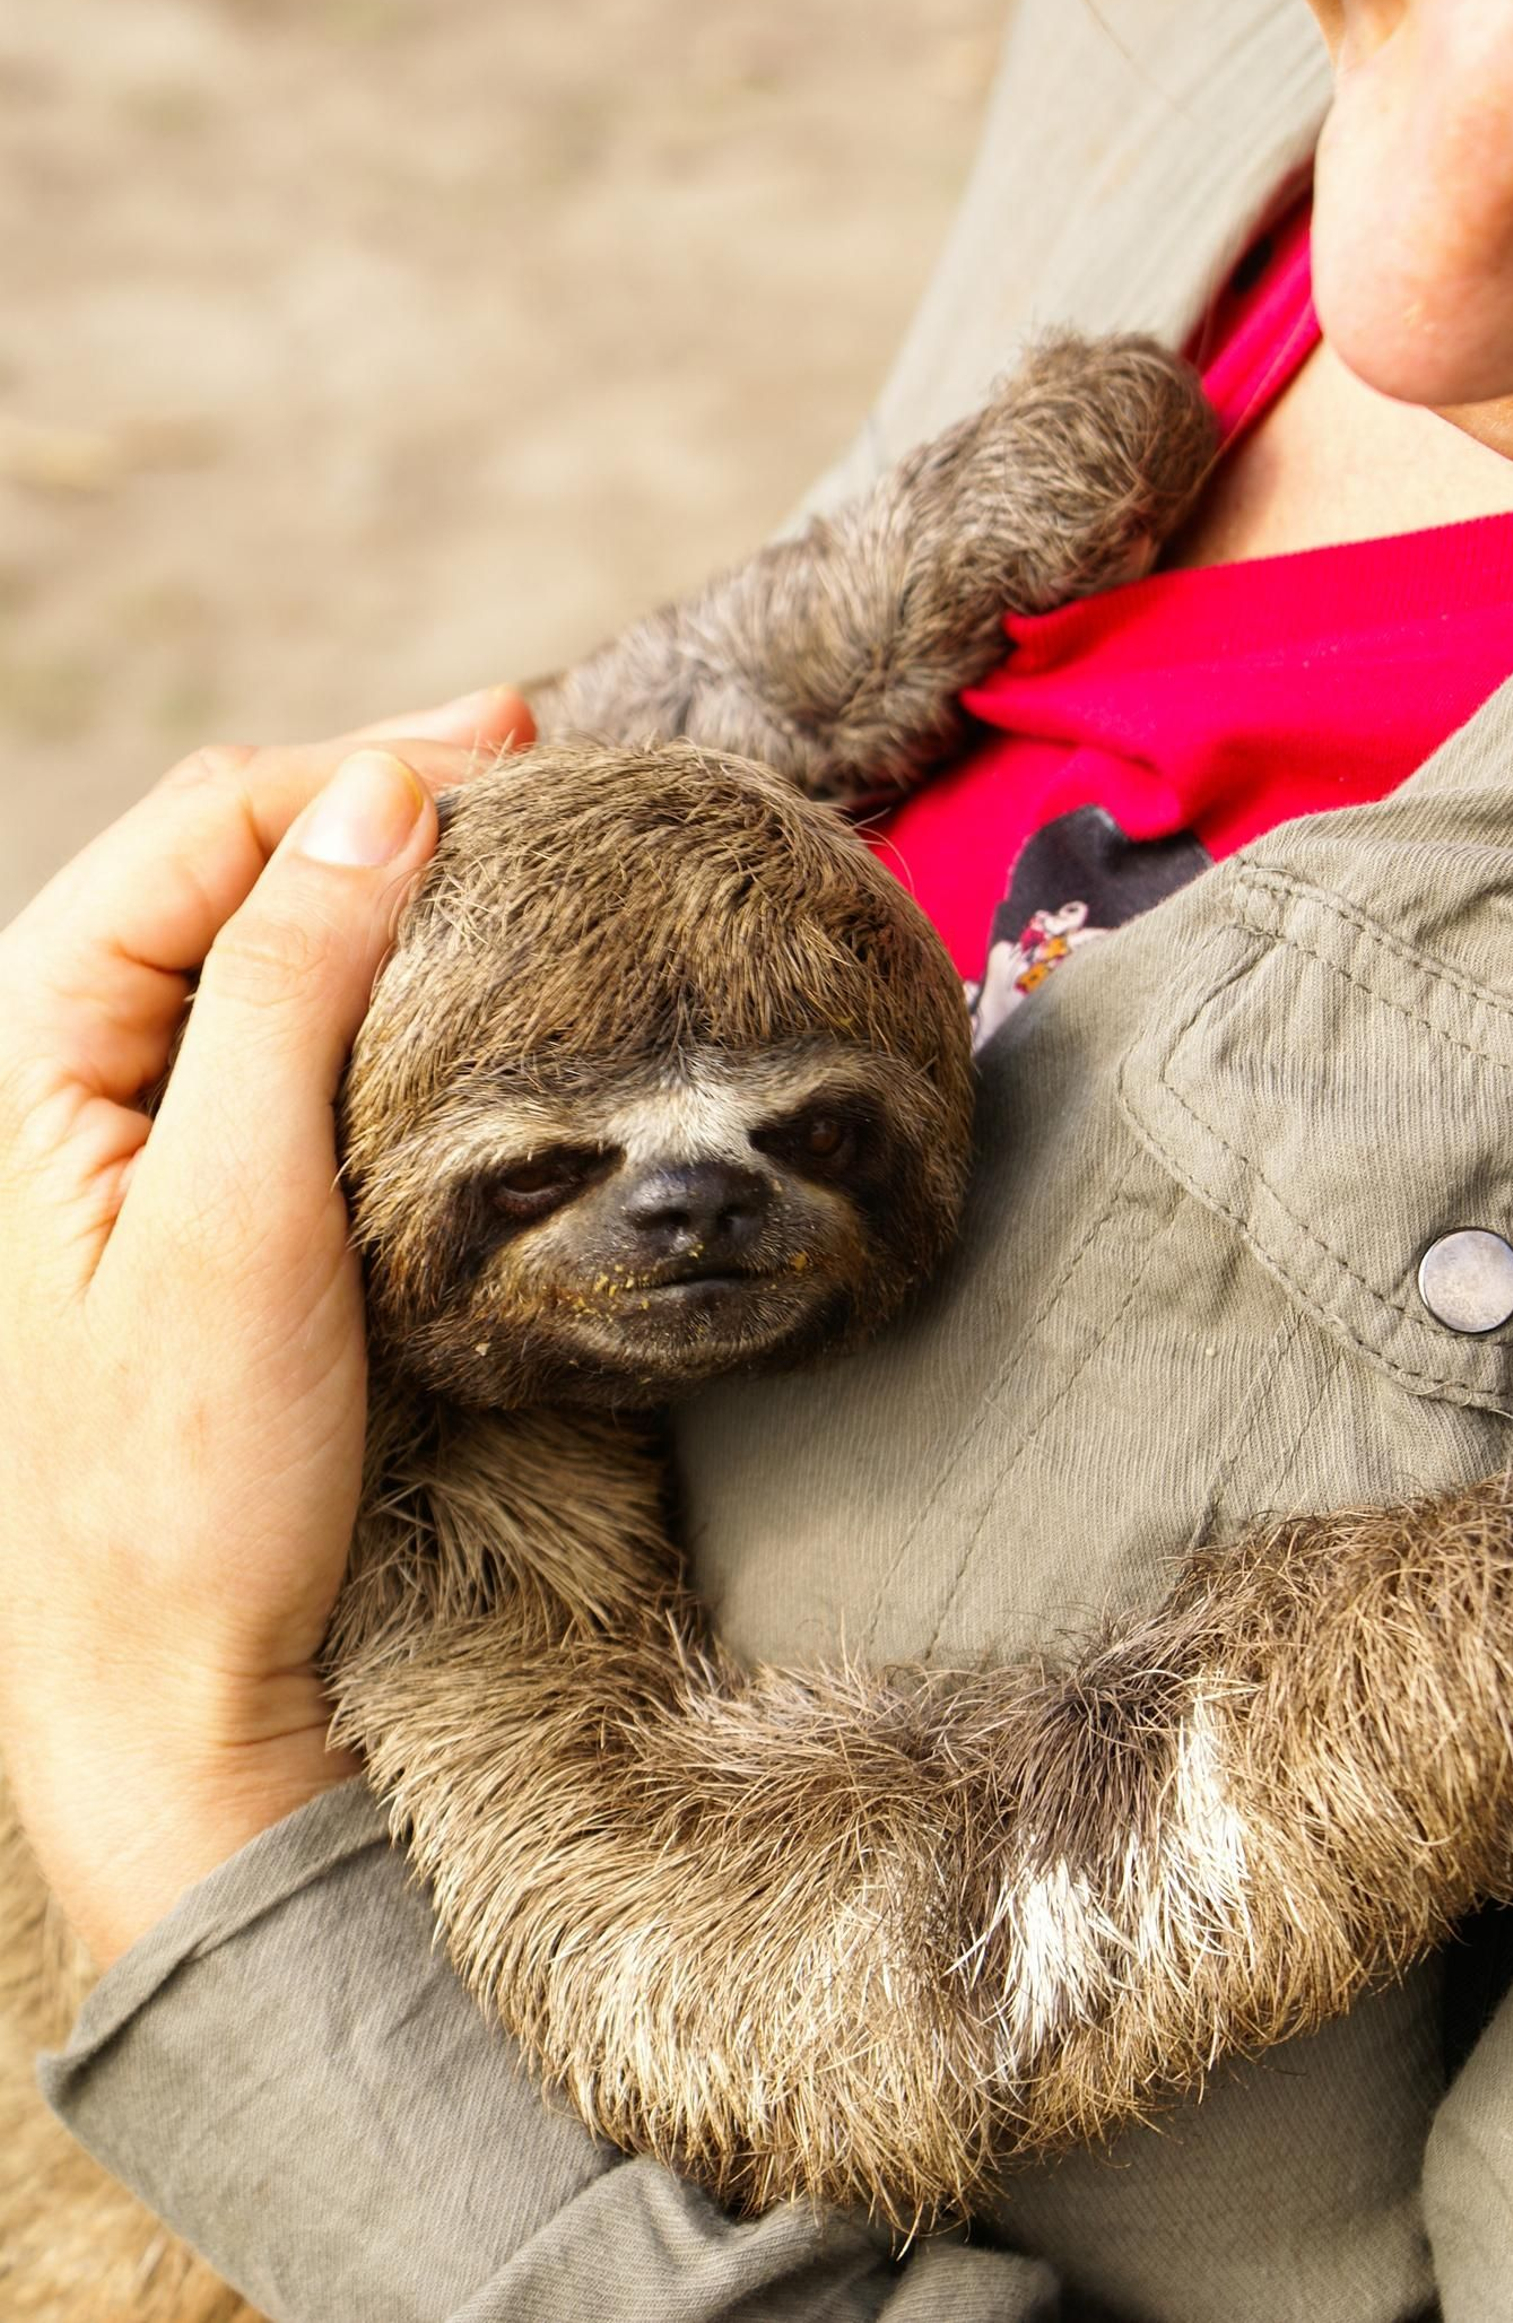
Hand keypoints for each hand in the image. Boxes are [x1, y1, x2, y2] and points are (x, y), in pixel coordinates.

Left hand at [0, 689, 533, 1967]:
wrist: (177, 1682)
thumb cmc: (183, 1476)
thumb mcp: (234, 1216)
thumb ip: (283, 991)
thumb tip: (382, 797)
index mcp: (33, 1046)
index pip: (201, 827)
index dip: (355, 764)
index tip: (515, 748)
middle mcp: (75, 1064)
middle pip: (232, 862)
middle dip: (381, 800)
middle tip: (543, 776)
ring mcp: (147, 1127)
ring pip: (272, 941)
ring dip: (394, 883)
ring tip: (523, 851)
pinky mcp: (219, 1191)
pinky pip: (301, 1035)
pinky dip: (396, 982)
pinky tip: (474, 978)